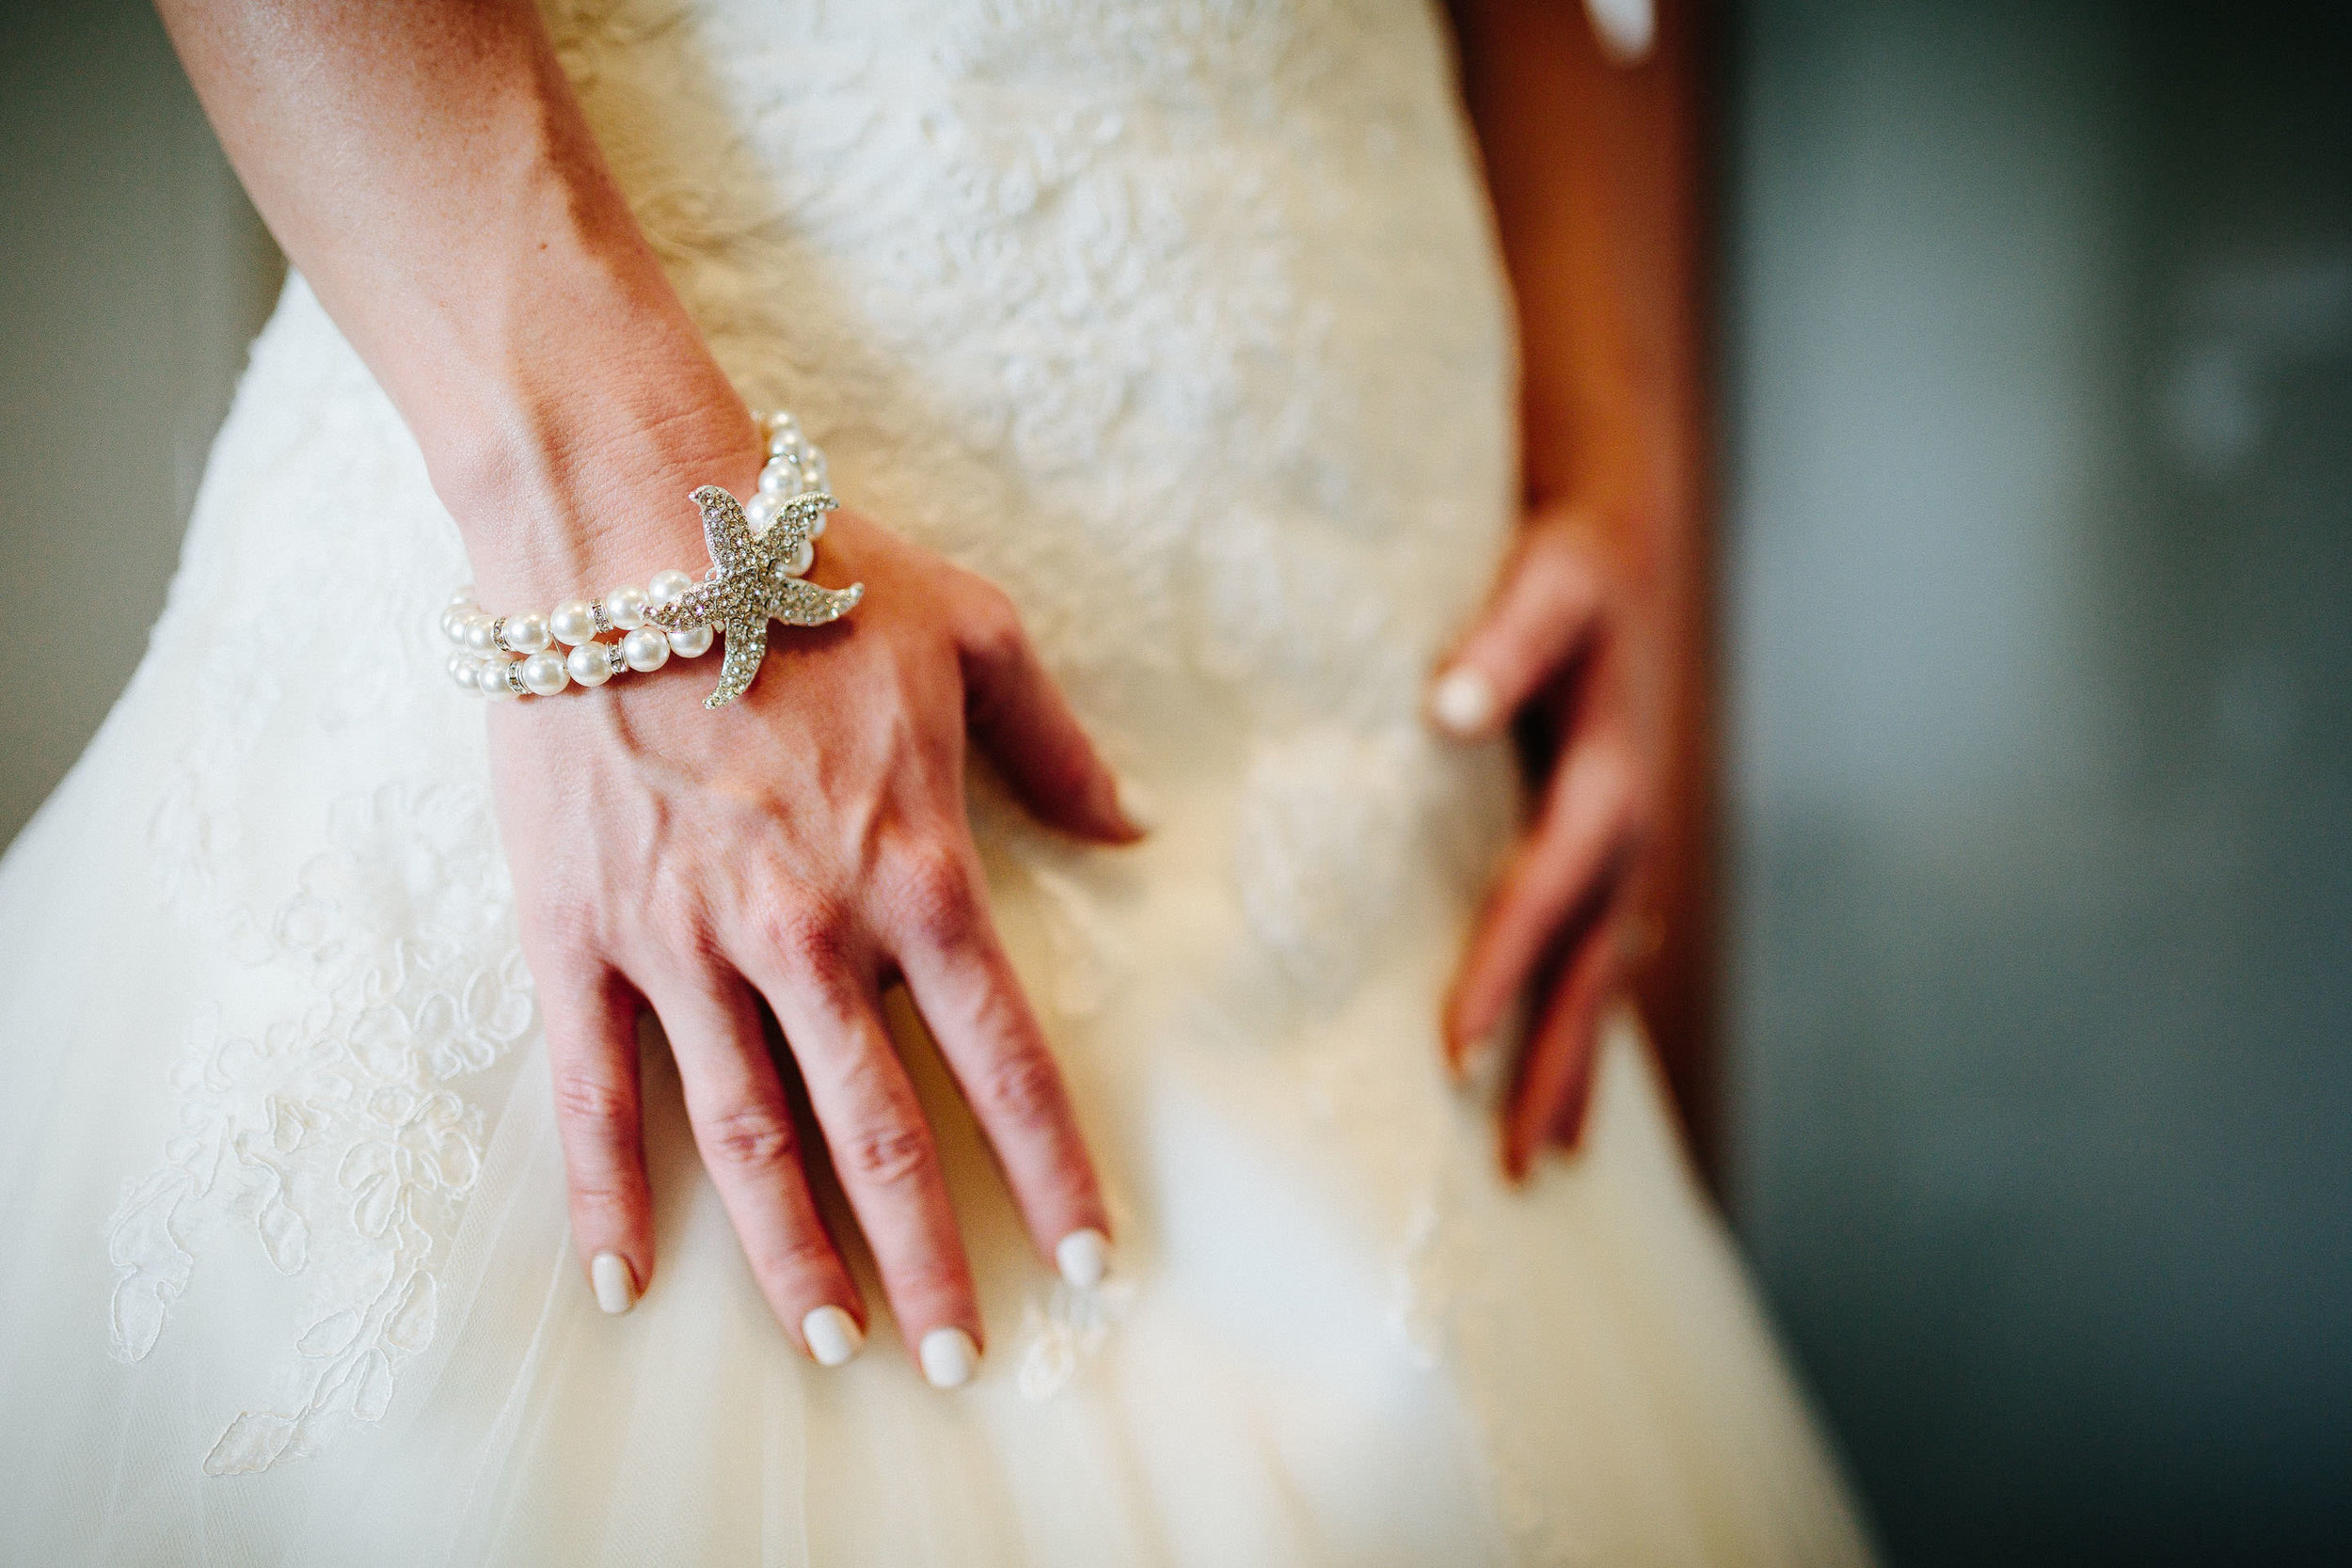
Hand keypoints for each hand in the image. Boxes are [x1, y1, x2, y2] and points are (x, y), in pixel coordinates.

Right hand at [484, 463, 1138, 1384]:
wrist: (624, 519)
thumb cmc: (812, 566)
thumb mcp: (975, 632)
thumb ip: (1058, 747)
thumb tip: (1134, 826)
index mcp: (915, 868)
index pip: (1006, 1058)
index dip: (1055, 1168)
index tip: (1089, 1258)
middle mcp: (808, 932)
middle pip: (884, 1132)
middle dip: (931, 1256)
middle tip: (962, 1354)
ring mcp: (685, 943)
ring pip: (751, 1137)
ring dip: (796, 1253)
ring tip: (833, 1343)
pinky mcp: (577, 933)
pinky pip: (591, 1091)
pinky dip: (604, 1194)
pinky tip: (628, 1280)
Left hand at [1427, 504, 1653, 1179]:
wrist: (1624, 546)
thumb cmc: (1568, 563)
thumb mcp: (1543, 581)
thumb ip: (1501, 641)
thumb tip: (1445, 708)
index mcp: (1606, 778)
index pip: (1547, 892)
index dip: (1504, 967)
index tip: (1453, 1049)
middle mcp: (1629, 830)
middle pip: (1592, 968)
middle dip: (1553, 1062)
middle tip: (1511, 1163)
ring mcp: (1632, 850)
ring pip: (1606, 977)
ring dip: (1575, 1066)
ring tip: (1541, 1160)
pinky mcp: (1617, 851)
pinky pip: (1606, 953)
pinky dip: (1583, 1019)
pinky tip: (1563, 1080)